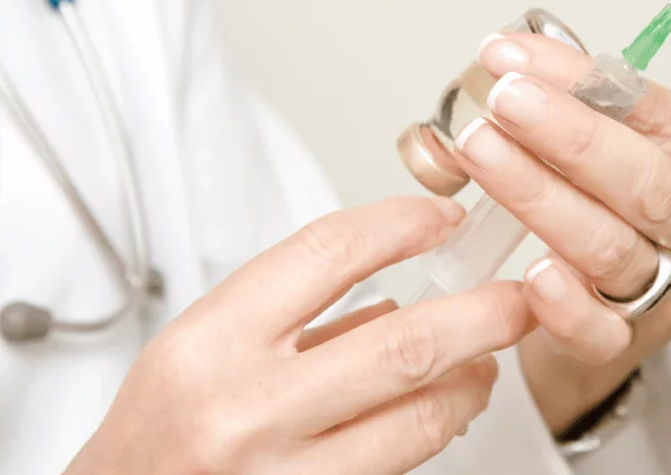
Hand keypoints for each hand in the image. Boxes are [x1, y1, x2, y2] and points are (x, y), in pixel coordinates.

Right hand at [65, 197, 533, 474]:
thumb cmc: (151, 436)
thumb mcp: (200, 349)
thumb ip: (295, 316)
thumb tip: (395, 295)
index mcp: (211, 343)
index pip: (330, 253)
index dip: (402, 225)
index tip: (441, 219)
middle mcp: (247, 410)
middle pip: (404, 343)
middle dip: (483, 313)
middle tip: (519, 296)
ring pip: (420, 418)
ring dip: (472, 382)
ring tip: (484, 363)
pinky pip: (400, 466)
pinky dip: (435, 430)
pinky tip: (441, 412)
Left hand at [452, 32, 670, 432]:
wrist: (623, 301)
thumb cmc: (623, 204)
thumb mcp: (624, 140)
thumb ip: (581, 102)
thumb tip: (511, 58)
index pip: (652, 108)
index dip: (578, 79)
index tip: (510, 57)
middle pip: (646, 183)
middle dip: (570, 136)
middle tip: (505, 100)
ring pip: (610, 246)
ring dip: (539, 195)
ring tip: (481, 152)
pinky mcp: (630, 343)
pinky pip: (599, 330)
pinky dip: (564, 303)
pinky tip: (531, 273)